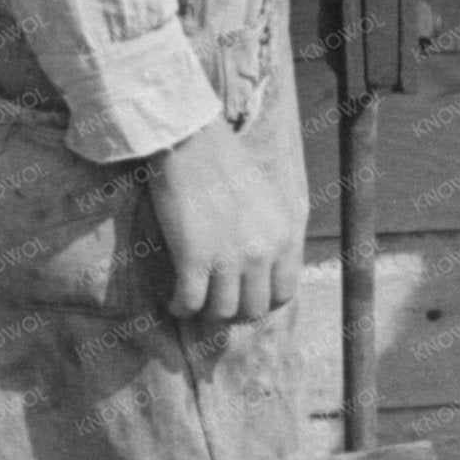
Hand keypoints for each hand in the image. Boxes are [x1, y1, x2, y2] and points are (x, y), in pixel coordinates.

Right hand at [146, 113, 303, 322]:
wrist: (194, 145)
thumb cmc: (228, 165)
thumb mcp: (270, 201)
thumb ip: (272, 234)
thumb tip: (264, 266)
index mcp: (284, 236)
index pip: (284, 292)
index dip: (264, 302)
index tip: (247, 298)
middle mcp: (262, 252)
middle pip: (254, 308)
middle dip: (235, 312)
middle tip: (217, 304)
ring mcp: (229, 258)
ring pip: (222, 312)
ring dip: (207, 313)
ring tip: (195, 304)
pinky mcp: (194, 259)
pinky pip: (190, 303)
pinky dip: (181, 308)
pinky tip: (175, 302)